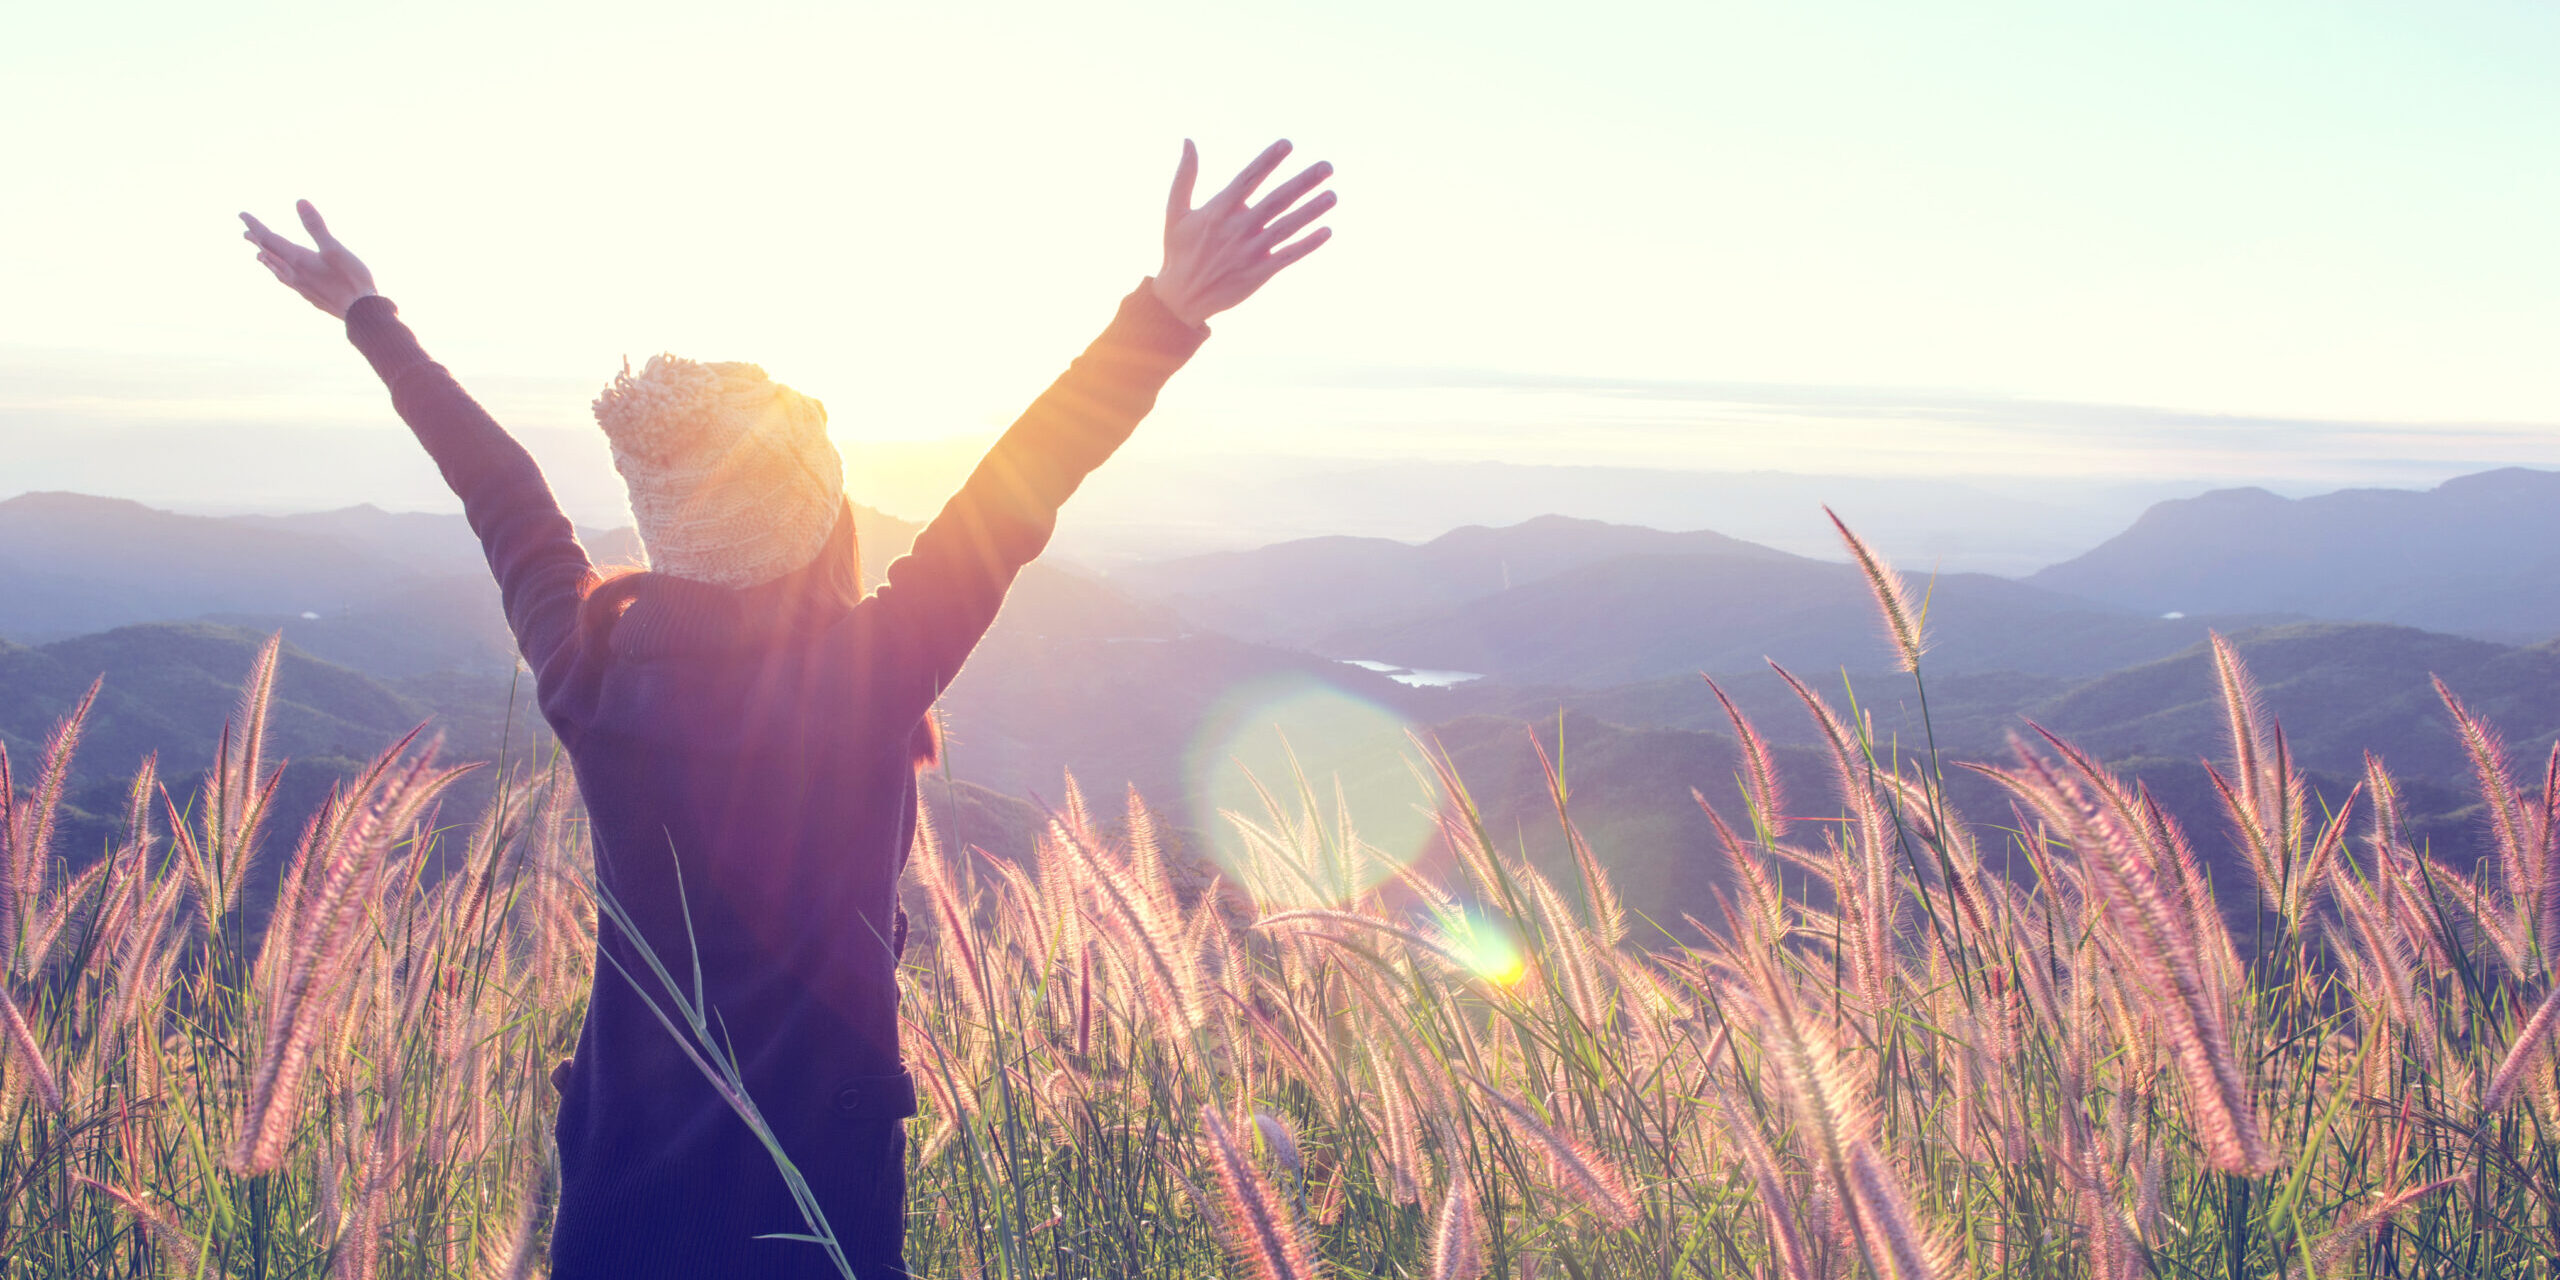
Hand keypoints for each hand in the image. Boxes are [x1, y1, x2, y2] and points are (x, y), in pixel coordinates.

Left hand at [239, 200, 378, 318]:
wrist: (360, 312)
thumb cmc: (351, 279)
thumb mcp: (334, 248)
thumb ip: (316, 226)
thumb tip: (299, 202)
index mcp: (297, 260)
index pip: (269, 239)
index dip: (255, 225)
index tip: (242, 215)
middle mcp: (294, 274)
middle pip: (269, 255)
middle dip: (257, 242)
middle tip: (245, 233)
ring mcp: (302, 287)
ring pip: (277, 271)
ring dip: (267, 261)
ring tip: (259, 257)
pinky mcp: (311, 297)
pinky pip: (288, 282)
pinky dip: (280, 274)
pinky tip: (287, 278)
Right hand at [1152, 139, 1334, 327]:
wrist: (1180, 299)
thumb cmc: (1178, 251)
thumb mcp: (1175, 212)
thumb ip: (1185, 176)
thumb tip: (1188, 140)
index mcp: (1218, 210)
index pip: (1248, 179)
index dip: (1268, 161)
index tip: (1288, 144)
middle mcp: (1237, 228)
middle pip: (1276, 200)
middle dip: (1303, 182)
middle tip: (1327, 166)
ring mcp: (1250, 252)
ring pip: (1287, 227)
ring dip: (1312, 210)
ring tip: (1333, 195)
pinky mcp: (1259, 273)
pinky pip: (1288, 256)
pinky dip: (1308, 244)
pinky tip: (1327, 231)